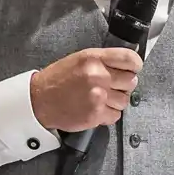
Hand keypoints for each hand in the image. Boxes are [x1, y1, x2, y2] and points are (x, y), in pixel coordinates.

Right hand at [28, 47, 142, 133]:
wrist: (38, 100)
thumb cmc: (58, 80)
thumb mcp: (79, 60)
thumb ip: (103, 61)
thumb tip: (127, 65)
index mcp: (93, 58)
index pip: (130, 59)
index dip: (135, 65)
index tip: (133, 69)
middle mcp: (98, 75)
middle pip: (131, 81)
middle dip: (123, 85)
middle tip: (111, 86)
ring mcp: (98, 96)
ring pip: (125, 101)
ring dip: (115, 101)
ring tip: (99, 98)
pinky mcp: (96, 114)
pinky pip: (116, 116)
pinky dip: (108, 114)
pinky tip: (96, 108)